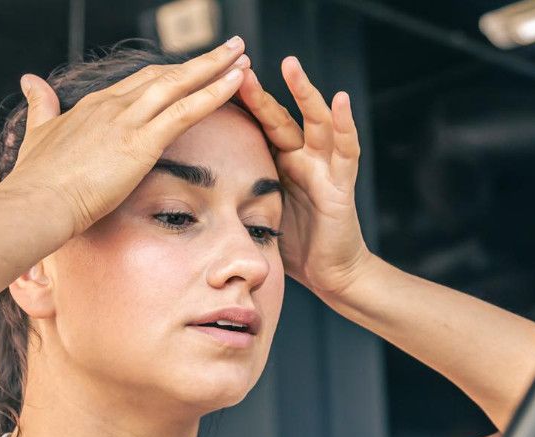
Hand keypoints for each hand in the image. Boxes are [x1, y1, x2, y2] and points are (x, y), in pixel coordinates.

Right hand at [0, 38, 251, 238]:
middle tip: (229, 48)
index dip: (168, 74)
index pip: (138, 82)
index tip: (189, 68)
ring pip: (181, 84)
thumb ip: (40, 105)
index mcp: (93, 106)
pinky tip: (236, 81)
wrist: (34, 202)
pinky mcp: (141, 142)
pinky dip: (214, 92)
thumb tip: (28, 80)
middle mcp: (113, 105)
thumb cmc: (34, 181)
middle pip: (164, 75)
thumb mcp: (36, 134)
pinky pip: (187, 110)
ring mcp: (128, 120)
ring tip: (242, 54)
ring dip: (215, 67)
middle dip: (199, 62)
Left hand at [236, 56, 371, 297]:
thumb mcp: (255, 215)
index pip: (255, 128)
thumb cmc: (294, 245)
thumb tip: (187, 196)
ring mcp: (324, 166)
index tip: (212, 85)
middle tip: (238, 66)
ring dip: (304, 91)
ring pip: (315, 120)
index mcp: (278, 163)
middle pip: (278, 117)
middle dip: (260, 92)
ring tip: (291, 65)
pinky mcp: (342, 181)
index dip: (237, 107)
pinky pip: (347, 148)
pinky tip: (341, 100)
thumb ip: (234, 197)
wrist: (330, 273)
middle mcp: (301, 157)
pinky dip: (345, 124)